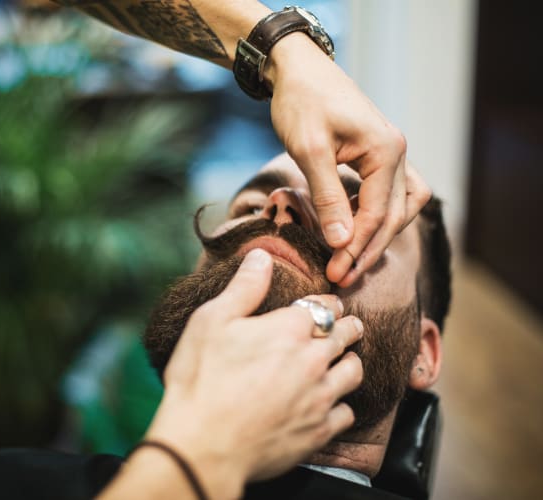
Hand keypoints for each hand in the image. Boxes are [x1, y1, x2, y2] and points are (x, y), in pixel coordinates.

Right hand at [145, 249, 363, 498]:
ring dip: (350, 362)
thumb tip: (262, 256)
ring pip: (354, 372)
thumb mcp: (212, 321)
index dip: (327, 303)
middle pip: (346, 336)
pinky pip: (346, 412)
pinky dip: (341, 405)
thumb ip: (244, 287)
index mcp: (290, 329)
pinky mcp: (319, 431)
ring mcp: (320, 397)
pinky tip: (330, 404)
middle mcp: (314, 359)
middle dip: (349, 327)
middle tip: (350, 326)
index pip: (324, 307)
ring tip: (345, 361)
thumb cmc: (201, 379)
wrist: (204, 444)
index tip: (329, 304)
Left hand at [265, 33, 431, 286]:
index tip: (335, 274)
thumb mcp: (309, 150)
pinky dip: (372, 216)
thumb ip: (327, 197)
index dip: (356, 248)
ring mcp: (391, 154)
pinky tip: (347, 230)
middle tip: (341, 279)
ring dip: (376, 236)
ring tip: (349, 261)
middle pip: (393, 217)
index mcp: (386, 151)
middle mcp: (397, 153)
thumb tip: (341, 242)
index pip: (377, 214)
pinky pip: (387, 195)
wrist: (298, 70)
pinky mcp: (377, 156)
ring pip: (398, 208)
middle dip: (367, 250)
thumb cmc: (301, 103)